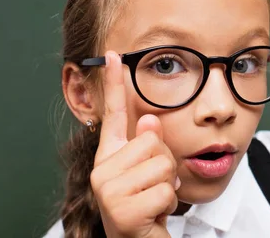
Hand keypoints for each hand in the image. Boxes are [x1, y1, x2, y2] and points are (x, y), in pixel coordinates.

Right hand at [90, 51, 178, 237]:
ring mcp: (107, 190)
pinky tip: (153, 215)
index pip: (113, 114)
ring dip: (167, 185)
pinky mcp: (121, 210)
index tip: (114, 54)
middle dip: (165, 164)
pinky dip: (168, 203)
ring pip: (161, 164)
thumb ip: (149, 145)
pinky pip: (165, 190)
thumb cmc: (147, 207)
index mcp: (109, 156)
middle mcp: (101, 169)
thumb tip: (148, 121)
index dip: (113, 82)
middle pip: (151, 140)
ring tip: (153, 200)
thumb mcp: (151, 172)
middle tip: (154, 186)